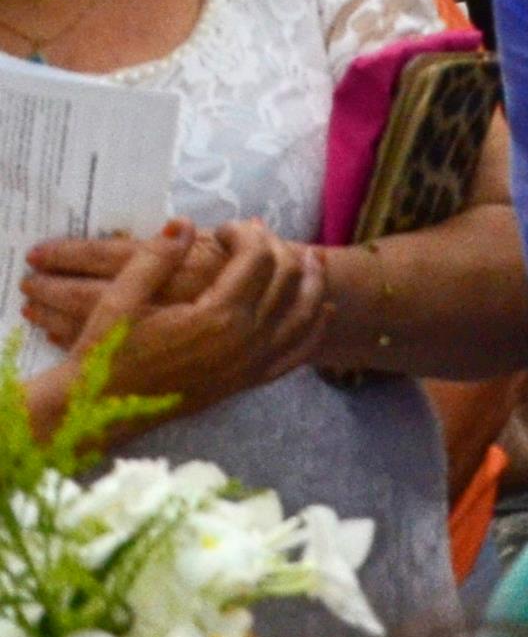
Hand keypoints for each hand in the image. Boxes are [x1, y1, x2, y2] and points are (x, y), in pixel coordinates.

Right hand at [20, 221, 328, 416]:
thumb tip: (186, 222)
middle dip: (277, 248)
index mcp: (218, 317)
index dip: (247, 233)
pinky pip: (297, 353)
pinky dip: (314, 328)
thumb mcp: (120, 301)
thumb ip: (156, 258)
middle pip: (288, 279)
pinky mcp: (246, 383)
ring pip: (304, 314)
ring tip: (310, 257)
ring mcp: (251, 365)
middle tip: (257, 235)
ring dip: (312, 281)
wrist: (96, 414)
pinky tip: (322, 310)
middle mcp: (246, 341)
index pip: (257, 258)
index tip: (225, 227)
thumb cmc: (105, 356)